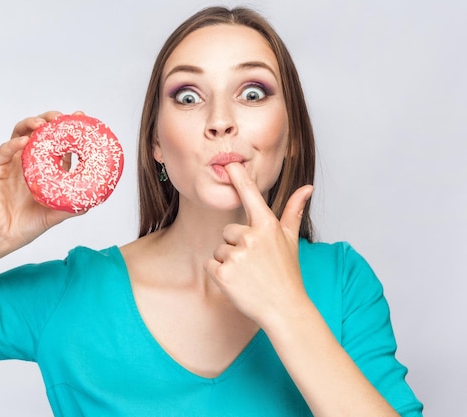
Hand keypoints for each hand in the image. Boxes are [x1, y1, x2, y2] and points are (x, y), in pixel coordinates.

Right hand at [0, 110, 84, 250]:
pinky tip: (24, 142)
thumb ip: (73, 206)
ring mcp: (11, 161)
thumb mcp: (55, 214)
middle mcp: (28, 160)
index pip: (58, 141)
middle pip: (39, 130)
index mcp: (44, 167)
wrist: (3, 236)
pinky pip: (4, 150)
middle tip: (61, 118)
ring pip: (20, 132)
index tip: (80, 117)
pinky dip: (14, 143)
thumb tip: (95, 199)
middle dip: (50, 120)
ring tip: (43, 125)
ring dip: (31, 124)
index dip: (68, 128)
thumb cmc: (27, 225)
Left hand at [204, 162, 313, 328]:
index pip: (250, 195)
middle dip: (236, 246)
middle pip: (227, 232)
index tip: (230, 163)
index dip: (239, 177)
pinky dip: (219, 275)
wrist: (285, 310)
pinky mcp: (222, 274)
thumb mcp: (291, 240)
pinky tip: (237, 283)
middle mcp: (250, 237)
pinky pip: (210, 265)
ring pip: (219, 250)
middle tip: (255, 265)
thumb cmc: (287, 274)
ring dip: (229, 263)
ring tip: (249, 275)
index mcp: (267, 226)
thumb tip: (307, 187)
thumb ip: (293, 211)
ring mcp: (236, 256)